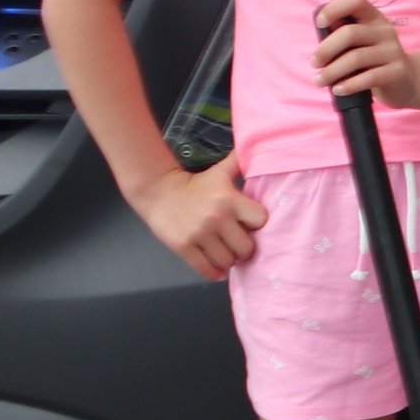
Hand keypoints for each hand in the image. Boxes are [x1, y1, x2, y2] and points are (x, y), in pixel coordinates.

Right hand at [127, 155, 267, 280]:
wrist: (158, 192)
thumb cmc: (195, 184)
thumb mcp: (220, 171)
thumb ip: (240, 163)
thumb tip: (257, 147)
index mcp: (230, 199)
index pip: (261, 221)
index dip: (258, 225)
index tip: (251, 225)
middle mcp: (217, 218)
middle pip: (246, 248)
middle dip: (244, 249)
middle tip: (238, 245)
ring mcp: (200, 234)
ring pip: (227, 261)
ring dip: (229, 261)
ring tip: (226, 254)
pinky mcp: (183, 247)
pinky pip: (206, 269)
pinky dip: (214, 272)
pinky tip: (216, 268)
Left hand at [312, 0, 415, 104]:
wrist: (406, 80)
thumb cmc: (372, 60)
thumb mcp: (360, 43)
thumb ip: (342, 36)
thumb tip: (320, 35)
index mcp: (373, 18)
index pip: (356, 1)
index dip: (334, 9)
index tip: (320, 24)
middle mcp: (385, 31)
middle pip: (350, 33)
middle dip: (326, 49)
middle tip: (314, 63)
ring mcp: (393, 51)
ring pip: (356, 58)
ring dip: (331, 71)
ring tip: (319, 81)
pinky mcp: (397, 72)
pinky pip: (369, 78)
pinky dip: (348, 85)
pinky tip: (338, 89)